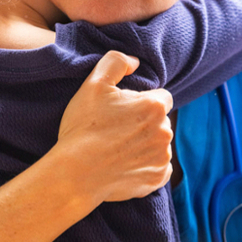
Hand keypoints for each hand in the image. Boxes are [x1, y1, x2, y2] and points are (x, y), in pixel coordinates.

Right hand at [57, 51, 172, 203]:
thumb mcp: (93, 84)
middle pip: (160, 121)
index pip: (161, 97)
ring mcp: (162, 158)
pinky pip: (158, 167)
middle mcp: (165, 132)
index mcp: (154, 106)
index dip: (141, 101)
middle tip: (116, 129)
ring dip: (145, 144)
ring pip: (158, 144)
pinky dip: (145, 165)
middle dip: (144, 122)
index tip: (122, 111)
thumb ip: (116, 62)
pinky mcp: (157, 179)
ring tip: (117, 148)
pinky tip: (123, 165)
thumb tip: (135, 62)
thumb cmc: (83, 127)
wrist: (75, 174)